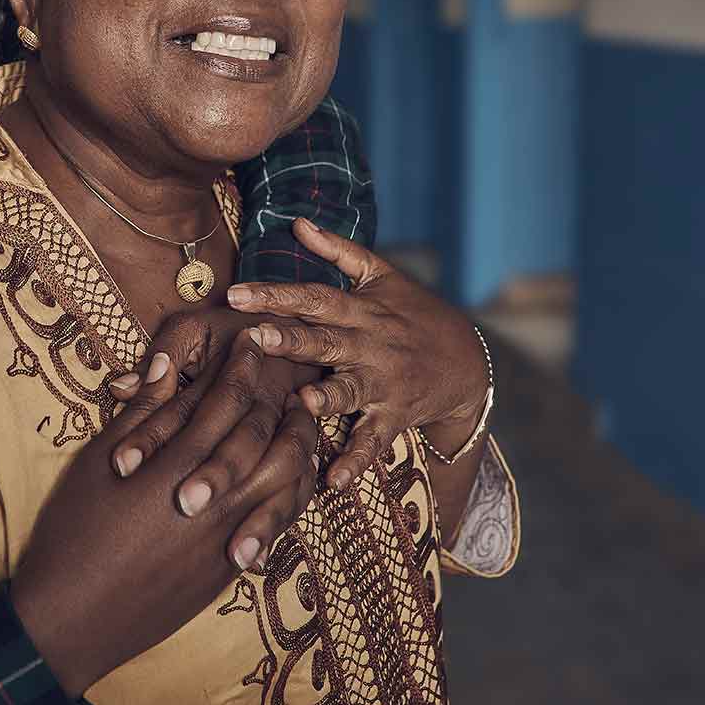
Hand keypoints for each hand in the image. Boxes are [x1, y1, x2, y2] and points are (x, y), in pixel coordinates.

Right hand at [12, 334, 320, 697]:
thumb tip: (164, 365)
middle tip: (294, 377)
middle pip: (271, 438)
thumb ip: (141, 413)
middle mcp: (214, 496)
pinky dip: (290, 494)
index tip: (253, 341)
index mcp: (178, 462)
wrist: (75, 615)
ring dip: (299, 448)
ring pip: (286, 482)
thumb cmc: (74, 531)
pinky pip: (278, 523)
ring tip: (301, 425)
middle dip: (285, 403)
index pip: (226, 400)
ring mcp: (227, 534)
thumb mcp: (97, 461)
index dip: (242, 366)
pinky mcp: (229, 567)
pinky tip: (287, 480)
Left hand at [227, 217, 489, 490]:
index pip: (314, 297)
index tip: (236, 294)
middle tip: (255, 336)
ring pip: (350, 390)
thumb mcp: (382, 276)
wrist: (468, 363)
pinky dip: (355, 462)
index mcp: (360, 310)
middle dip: (291, 339)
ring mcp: (383, 383)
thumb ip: (338, 251)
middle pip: (326, 340)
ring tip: (303, 402)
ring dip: (327, 398)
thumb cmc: (415, 314)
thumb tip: (297, 223)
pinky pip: (373, 441)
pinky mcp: (395, 416)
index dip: (276, 295)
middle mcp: (369, 345)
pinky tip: (333, 481)